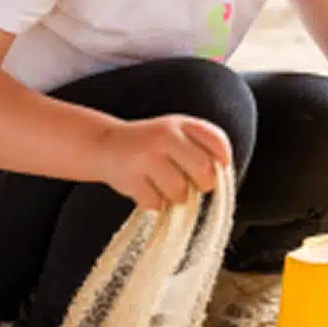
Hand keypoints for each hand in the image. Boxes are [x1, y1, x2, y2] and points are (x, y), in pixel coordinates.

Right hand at [96, 115, 232, 211]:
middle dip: (202, 185)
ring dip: (175, 197)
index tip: (216, 168)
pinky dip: (155, 203)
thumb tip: (221, 178)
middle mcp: (165, 136)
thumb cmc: (150, 145)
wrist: (105, 145)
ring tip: (163, 185)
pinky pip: (157, 203)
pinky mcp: (131, 178)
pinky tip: (146, 188)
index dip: (222, 161)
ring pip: (181, 193)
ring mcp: (146, 156)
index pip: (217, 142)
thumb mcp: (176, 133)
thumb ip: (200, 148)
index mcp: (181, 123)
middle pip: (205, 171)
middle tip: (190, 184)